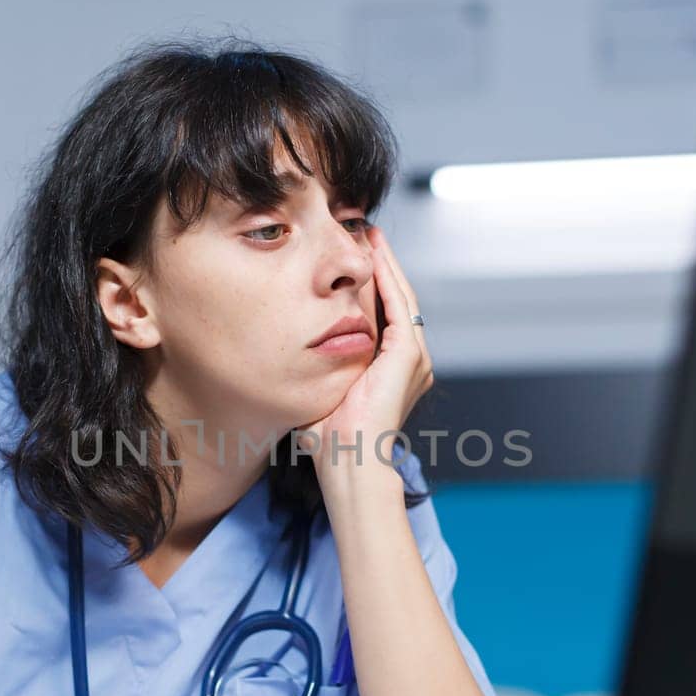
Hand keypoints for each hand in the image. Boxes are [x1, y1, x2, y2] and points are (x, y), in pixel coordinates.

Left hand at [297, 225, 432, 474]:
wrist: (348, 463)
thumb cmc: (328, 441)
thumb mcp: (319, 390)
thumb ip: (312, 368)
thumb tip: (281, 354)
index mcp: (391, 369)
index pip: (383, 315)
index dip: (370, 284)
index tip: (352, 257)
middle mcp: (410, 361)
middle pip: (397, 299)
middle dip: (381, 264)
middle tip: (366, 232)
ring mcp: (414, 357)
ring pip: (401, 296)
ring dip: (386, 263)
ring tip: (371, 235)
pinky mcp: (408, 355)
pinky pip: (399, 306)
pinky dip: (388, 278)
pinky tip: (374, 255)